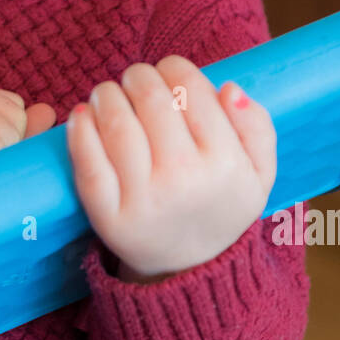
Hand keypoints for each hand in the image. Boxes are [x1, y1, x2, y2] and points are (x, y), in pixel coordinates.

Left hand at [65, 56, 276, 280]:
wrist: (189, 272)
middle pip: (151, 99)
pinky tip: (83, 114)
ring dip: (107, 94)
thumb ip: (256, 127)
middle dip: (138, 76)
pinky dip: (79, 129)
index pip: (192, 89)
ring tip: (109, 94)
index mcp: (225, 163)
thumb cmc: (220, 206)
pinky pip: (88, 161)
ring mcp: (144, 199)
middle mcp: (184, 179)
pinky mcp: (108, 217)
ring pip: (117, 122)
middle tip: (134, 79)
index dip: (174, 67)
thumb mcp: (259, 173)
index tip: (167, 71)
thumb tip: (229, 88)